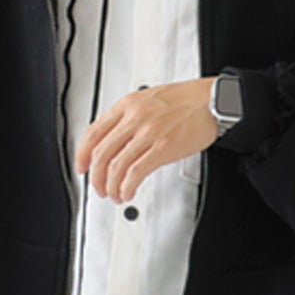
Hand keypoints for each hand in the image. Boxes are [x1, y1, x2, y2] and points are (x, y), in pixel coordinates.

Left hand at [75, 77, 217, 203]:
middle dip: (96, 178)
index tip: (82, 167)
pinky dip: (127, 188)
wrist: (212, 101)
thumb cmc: (185, 101)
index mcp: (127, 105)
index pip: (93, 133)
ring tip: (115, 194)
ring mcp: (148, 134)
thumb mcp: (148, 100)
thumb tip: (113, 139)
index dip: (82, 155)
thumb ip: (128, 117)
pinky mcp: (163, 148)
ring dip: (112, 187)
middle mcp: (134, 118)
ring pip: (116, 167)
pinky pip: (135, 173)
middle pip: (101, 154)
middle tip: (99, 188)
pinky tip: (128, 193)